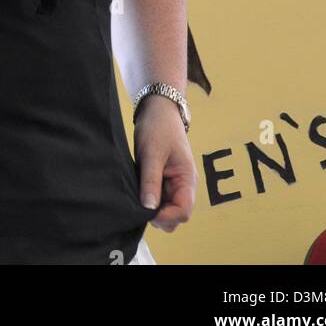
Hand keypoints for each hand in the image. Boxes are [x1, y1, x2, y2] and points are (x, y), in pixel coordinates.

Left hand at [134, 94, 196, 232]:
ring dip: (152, 207)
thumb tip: (148, 209)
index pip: (183, 212)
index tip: (145, 210)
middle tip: (139, 200)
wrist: (158, 108)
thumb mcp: (152, 153)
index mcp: (187, 179)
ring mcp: (174, 185)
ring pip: (166, 210)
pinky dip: (149, 199)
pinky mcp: (164, 181)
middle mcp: (184, 186)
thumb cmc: (158, 127)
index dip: (165, 216)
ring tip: (138, 191)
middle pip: (175, 217)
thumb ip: (151, 182)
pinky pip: (159, 200)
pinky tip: (138, 188)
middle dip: (158, 215)